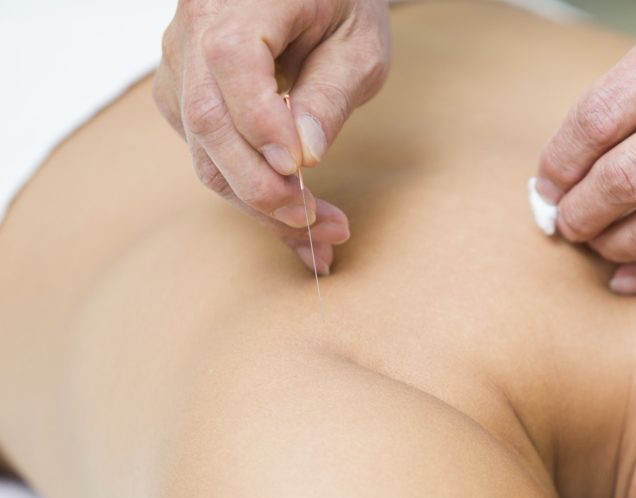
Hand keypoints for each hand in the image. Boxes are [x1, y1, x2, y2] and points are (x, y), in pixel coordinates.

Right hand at [154, 0, 390, 274]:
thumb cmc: (341, 6)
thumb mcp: (358, 45)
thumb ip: (329, 94)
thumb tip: (303, 157)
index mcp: (234, 1)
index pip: (230, 62)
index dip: (262, 125)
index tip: (304, 171)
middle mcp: (191, 31)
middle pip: (208, 121)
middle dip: (264, 188)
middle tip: (324, 226)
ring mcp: (180, 67)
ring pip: (204, 153)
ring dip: (261, 205)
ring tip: (321, 239)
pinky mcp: (183, 98)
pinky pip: (208, 156)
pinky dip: (250, 194)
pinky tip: (292, 223)